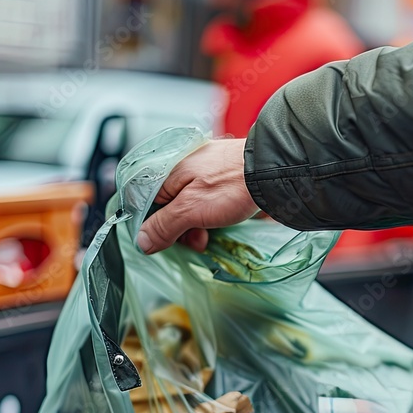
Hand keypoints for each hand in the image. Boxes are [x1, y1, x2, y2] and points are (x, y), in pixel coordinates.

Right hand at [136, 138, 257, 253]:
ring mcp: (197, 174)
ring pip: (185, 208)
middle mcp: (178, 170)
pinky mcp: (215, 179)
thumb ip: (164, 226)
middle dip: (178, 230)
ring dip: (194, 228)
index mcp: (165, 171)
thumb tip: (142, 241)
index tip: (164, 243)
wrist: (270, 171)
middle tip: (196, 240)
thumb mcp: (191, 209)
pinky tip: (218, 225)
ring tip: (209, 235)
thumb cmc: (231, 184)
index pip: (143, 203)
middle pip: (165, 208)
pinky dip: (207, 217)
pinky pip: (201, 203)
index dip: (152, 226)